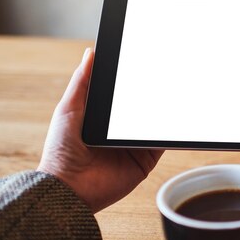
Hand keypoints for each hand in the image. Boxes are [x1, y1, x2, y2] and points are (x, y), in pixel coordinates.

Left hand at [37, 48, 162, 212]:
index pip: (124, 93)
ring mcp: (134, 143)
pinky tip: (175, 121)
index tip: (147, 60)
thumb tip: (91, 52)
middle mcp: (120, 129)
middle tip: (169, 74)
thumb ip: (83, 82)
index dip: (135, 78)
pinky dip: (170, 133)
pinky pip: (162, 143)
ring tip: (177, 94)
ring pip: (156, 123)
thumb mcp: (70, 109)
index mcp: (103, 115)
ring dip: (166, 111)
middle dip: (155, 93)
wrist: (70, 187)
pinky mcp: (146, 159)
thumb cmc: (62, 150)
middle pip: (143, 106)